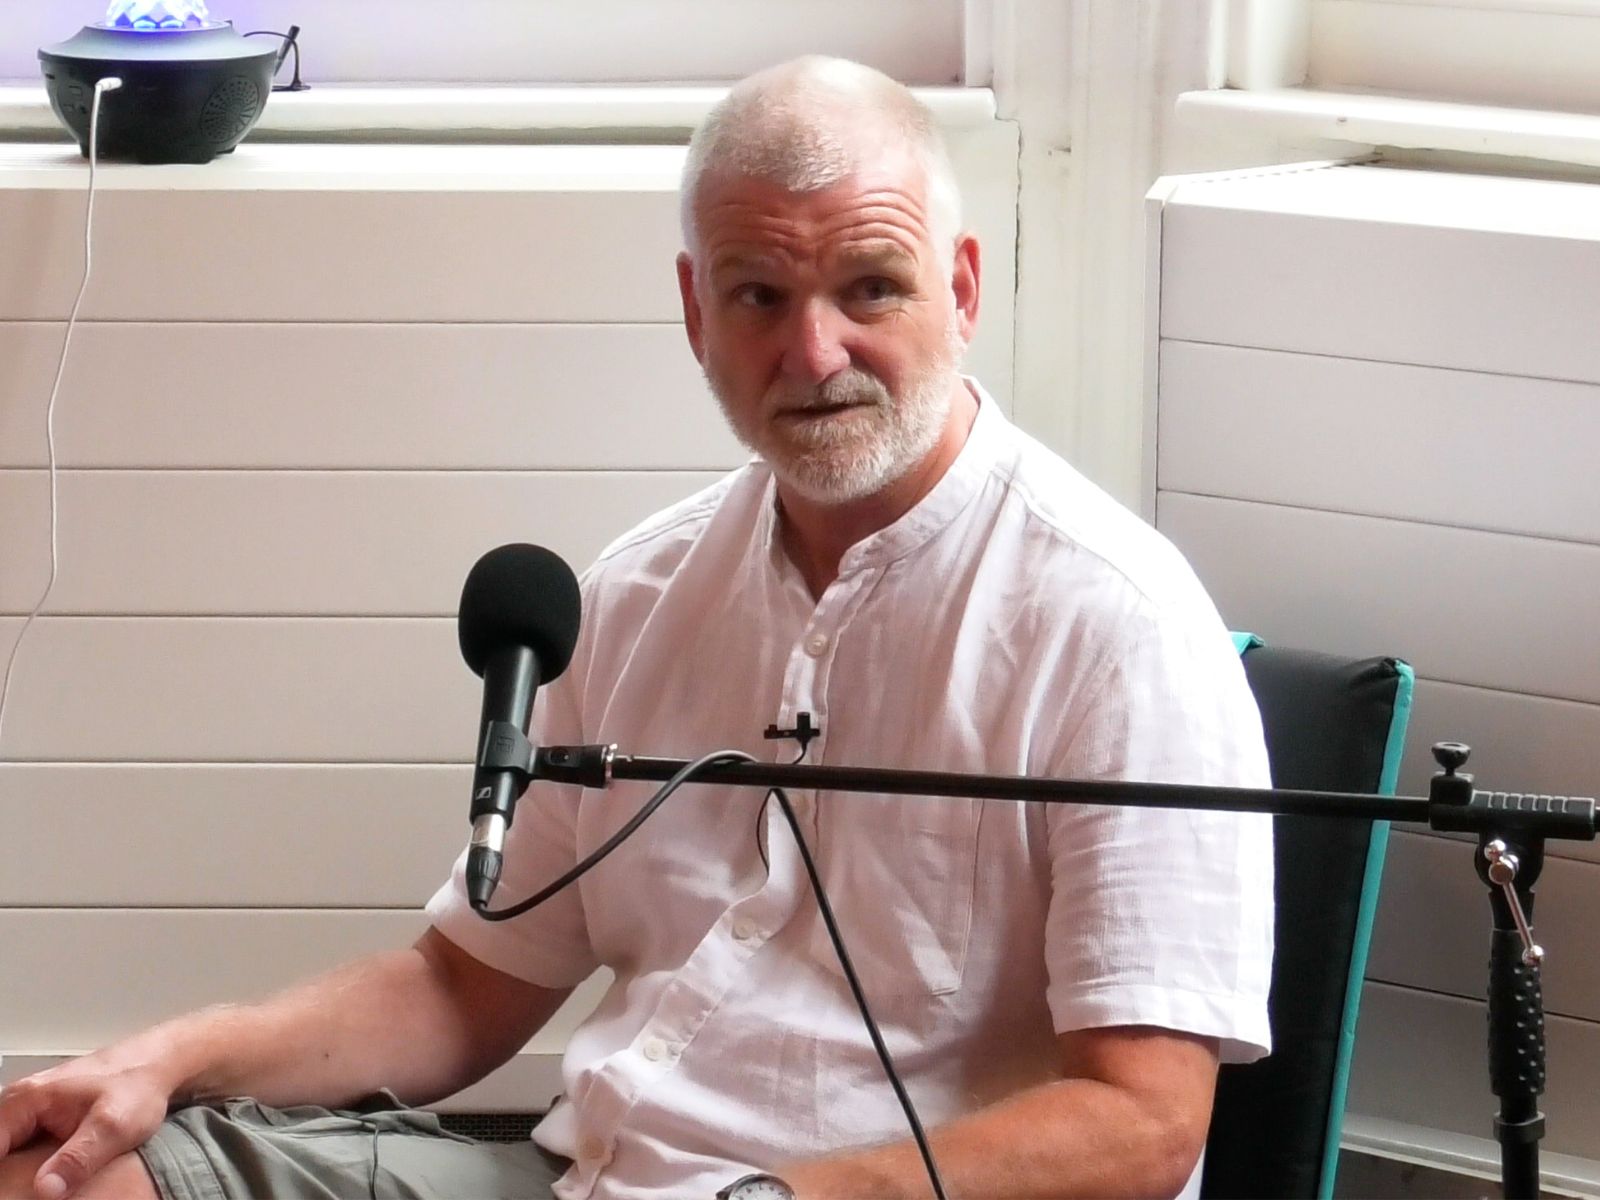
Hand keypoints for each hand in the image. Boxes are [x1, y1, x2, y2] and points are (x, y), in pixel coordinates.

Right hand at [0, 1049, 175, 1198]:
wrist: (156, 1066)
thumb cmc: (137, 1087)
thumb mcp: (114, 1125)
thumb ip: (79, 1157)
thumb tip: (44, 1190)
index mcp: (27, 1099)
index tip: (12, 1193)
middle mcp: (19, 1102)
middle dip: (5, 1173)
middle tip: (30, 1192)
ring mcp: (27, 1110)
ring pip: (5, 1149)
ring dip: (14, 1171)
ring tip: (43, 1185)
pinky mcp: (39, 1119)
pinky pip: (17, 1147)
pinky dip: (24, 1166)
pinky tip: (50, 1179)